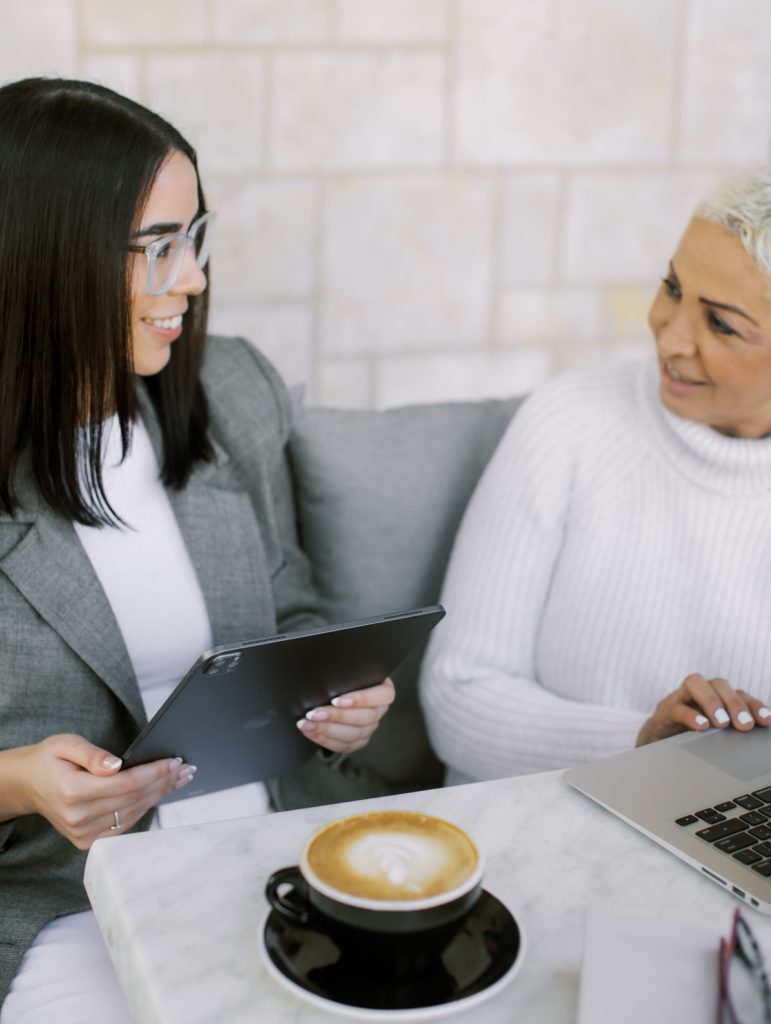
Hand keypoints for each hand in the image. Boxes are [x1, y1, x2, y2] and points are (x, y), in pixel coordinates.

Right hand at [8, 734, 195, 849]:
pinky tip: (159, 793)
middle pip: (134, 799)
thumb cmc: (50, 760)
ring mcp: (83, 833)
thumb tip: (117, 764)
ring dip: (159, 795)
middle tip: (187, 768)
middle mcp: (78, 817)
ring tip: (180, 778)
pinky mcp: (87, 841)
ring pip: (133, 812)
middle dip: (164, 782)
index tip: (175, 761)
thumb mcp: (66, 744)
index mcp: (72, 791)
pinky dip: (144, 807)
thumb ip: (92, 754)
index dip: (154, 772)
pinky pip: (125, 824)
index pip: (126, 783)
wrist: (30, 785)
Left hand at [297, 677, 395, 753]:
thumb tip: (330, 673)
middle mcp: (380, 709)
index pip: (383, 696)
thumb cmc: (343, 673)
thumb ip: (345, 670)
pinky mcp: (359, 740)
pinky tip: (311, 732)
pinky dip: (326, 740)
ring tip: (308, 724)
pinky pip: (345, 745)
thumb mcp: (347, 666)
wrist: (335, 685)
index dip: (361, 699)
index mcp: (384, 688)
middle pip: (365, 717)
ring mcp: (370, 726)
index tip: (337, 700)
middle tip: (314, 713)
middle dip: (336, 716)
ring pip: (354, 734)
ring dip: (327, 730)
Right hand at [636, 674, 770, 746]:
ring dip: (711, 701)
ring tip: (722, 724)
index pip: (738, 693)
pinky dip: (689, 715)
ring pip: (695, 683)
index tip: (765, 720)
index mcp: (716, 697)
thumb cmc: (690, 735)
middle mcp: (698, 692)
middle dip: (734, 702)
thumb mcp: (715, 733)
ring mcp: (679, 698)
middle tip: (744, 724)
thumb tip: (756, 737)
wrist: (657, 741)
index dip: (753, 704)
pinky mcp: (664, 711)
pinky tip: (701, 727)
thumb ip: (733, 730)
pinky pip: (675, 706)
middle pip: (718, 683)